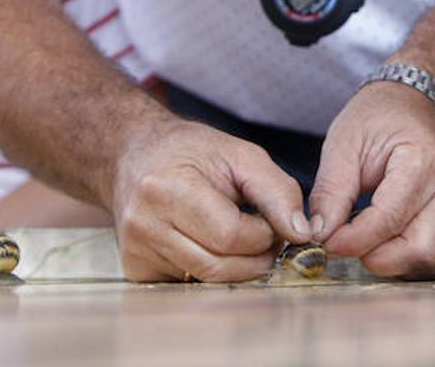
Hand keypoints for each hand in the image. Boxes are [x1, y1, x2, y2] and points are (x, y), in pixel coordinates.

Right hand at [109, 116, 309, 281]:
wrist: (133, 155)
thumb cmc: (190, 150)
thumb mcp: (241, 155)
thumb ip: (278, 191)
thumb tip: (302, 233)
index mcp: (168, 190)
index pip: (231, 236)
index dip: (264, 234)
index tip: (272, 221)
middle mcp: (145, 225)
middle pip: (219, 266)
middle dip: (256, 256)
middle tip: (266, 235)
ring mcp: (136, 252)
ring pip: (207, 279)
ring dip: (238, 265)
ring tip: (242, 236)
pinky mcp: (136, 270)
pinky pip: (189, 283)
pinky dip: (212, 269)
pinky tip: (211, 243)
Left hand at [308, 82, 434, 276]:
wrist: (411, 105)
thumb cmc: (379, 119)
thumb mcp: (344, 143)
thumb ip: (331, 192)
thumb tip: (320, 235)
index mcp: (423, 162)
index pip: (390, 220)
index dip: (353, 240)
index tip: (326, 242)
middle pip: (421, 252)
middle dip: (378, 258)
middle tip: (350, 241)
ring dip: (401, 265)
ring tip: (374, 242)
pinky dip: (420, 264)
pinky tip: (395, 247)